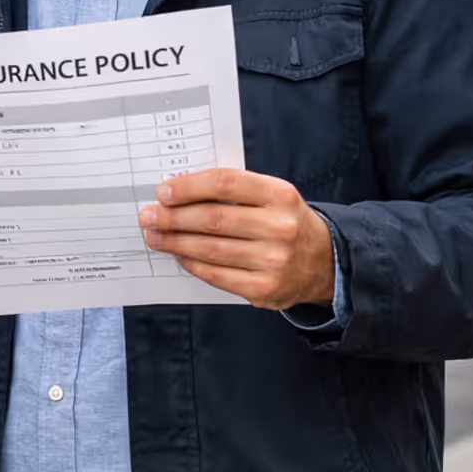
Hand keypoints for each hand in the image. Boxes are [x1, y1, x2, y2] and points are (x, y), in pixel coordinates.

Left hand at [138, 169, 334, 310]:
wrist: (324, 262)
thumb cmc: (285, 222)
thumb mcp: (271, 196)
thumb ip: (232, 190)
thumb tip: (178, 192)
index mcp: (279, 195)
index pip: (225, 183)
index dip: (189, 187)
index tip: (164, 192)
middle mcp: (279, 227)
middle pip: (212, 218)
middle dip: (172, 217)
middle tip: (148, 216)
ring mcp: (273, 261)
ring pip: (209, 249)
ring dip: (174, 242)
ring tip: (155, 236)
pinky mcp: (264, 288)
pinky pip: (215, 274)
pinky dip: (191, 263)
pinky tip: (179, 255)